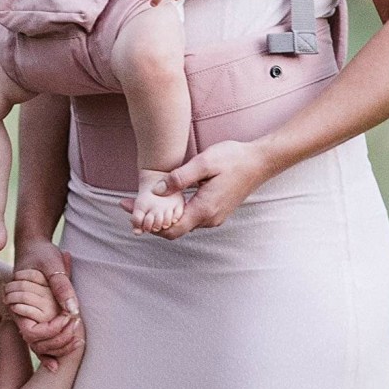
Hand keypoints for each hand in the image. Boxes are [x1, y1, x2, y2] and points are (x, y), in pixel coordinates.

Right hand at [12, 241, 81, 370]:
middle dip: (59, 341)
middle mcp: (22, 315)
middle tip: (78, 327)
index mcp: (20, 302)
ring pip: (39, 347)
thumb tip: (73, 309)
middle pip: (36, 343)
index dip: (52, 331)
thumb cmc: (42, 254)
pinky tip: (58, 365)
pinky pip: (40, 342)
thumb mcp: (53, 265)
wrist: (34, 247)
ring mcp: (28, 319)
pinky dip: (50, 353)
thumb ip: (62, 286)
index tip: (69, 318)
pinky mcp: (36, 320)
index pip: (32, 332)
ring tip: (79, 340)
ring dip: (59, 348)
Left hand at [119, 140, 271, 238]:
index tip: (128, 211)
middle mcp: (209, 219)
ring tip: (141, 203)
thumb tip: (157, 190)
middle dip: (149, 221)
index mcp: (205, 210)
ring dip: (161, 217)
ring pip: (182, 224)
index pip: (170, 229)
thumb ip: (180, 178)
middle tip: (128, 207)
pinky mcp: (216, 211)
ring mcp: (214, 217)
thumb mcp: (204, 162)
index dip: (147, 224)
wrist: (260, 161)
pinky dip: (174, 213)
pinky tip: (163, 201)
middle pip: (173, 229)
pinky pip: (190, 218)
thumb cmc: (233, 158)